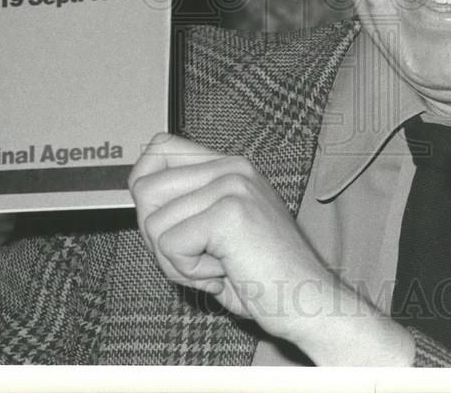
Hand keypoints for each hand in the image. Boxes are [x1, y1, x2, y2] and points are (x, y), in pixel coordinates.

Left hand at [128, 133, 413, 364]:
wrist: (311, 303)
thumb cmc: (264, 276)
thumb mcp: (219, 231)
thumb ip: (188, 206)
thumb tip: (139, 189)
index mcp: (230, 167)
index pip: (160, 148)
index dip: (146, 185)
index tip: (167, 222)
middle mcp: (232, 168)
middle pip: (145, 187)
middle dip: (158, 235)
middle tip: (198, 257)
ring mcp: (232, 186)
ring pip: (153, 222)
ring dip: (176, 261)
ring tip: (218, 267)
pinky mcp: (230, 213)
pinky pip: (171, 245)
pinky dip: (189, 272)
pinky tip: (224, 273)